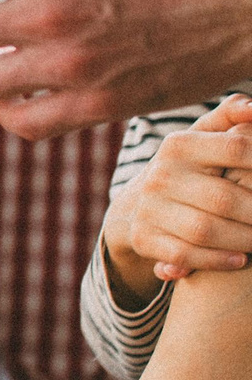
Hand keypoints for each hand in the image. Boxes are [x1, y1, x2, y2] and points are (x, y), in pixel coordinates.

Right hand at [103, 98, 251, 293]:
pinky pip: (185, 253)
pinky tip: (241, 260)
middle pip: (225, 198)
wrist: (139, 205)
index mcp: (179, 144)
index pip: (237, 148)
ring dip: (244, 240)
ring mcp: (148, 208)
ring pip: (206, 230)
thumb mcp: (204, 138)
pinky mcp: (143, 237)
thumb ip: (231, 118)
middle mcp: (160, 174)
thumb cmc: (189, 167)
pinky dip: (217, 260)